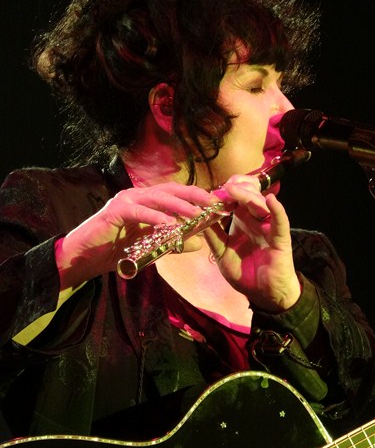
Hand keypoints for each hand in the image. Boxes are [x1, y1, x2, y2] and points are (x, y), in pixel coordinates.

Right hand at [56, 183, 217, 287]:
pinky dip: (154, 217)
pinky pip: (138, 212)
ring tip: (195, 215)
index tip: (216, 203)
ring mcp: (125, 201)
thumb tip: (198, 243)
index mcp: (145, 201)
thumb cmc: (115, 251)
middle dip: (193, 195)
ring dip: (178, 205)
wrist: (84, 258)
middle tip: (212, 204)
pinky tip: (168, 225)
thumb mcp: (150, 248)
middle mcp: (136, 196)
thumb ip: (171, 244)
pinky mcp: (114, 212)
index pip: (175, 193)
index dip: (195, 196)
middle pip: (169, 190)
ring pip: (156, 198)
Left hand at [204, 176, 300, 312]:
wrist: (264, 294)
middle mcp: (255, 220)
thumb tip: (199, 218)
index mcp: (241, 221)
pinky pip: (280, 221)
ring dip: (247, 195)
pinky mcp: (280, 238)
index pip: (234, 199)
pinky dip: (277, 210)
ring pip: (260, 204)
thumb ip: (213, 236)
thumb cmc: (245, 273)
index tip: (209, 191)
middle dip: (236, 187)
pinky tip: (271, 200)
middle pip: (248, 195)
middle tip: (222, 187)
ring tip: (233, 190)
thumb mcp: (222, 254)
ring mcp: (268, 227)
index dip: (224, 192)